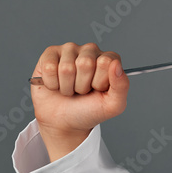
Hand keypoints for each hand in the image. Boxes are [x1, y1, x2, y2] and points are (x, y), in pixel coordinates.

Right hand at [30, 42, 128, 160]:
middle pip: (85, 63)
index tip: (98, 89)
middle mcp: (90, 51)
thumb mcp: (113, 105)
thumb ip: (122, 85)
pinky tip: (56, 85)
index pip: (106, 62)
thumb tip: (116, 64)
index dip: (99, 82)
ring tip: (70, 89)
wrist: (64, 122)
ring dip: (67, 86)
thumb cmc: (89, 111)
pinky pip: (49, 67)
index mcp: (109, 59)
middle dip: (82, 85)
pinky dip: (52, 83)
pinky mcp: (50, 55)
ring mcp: (69, 50)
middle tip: (82, 91)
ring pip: (66, 67)